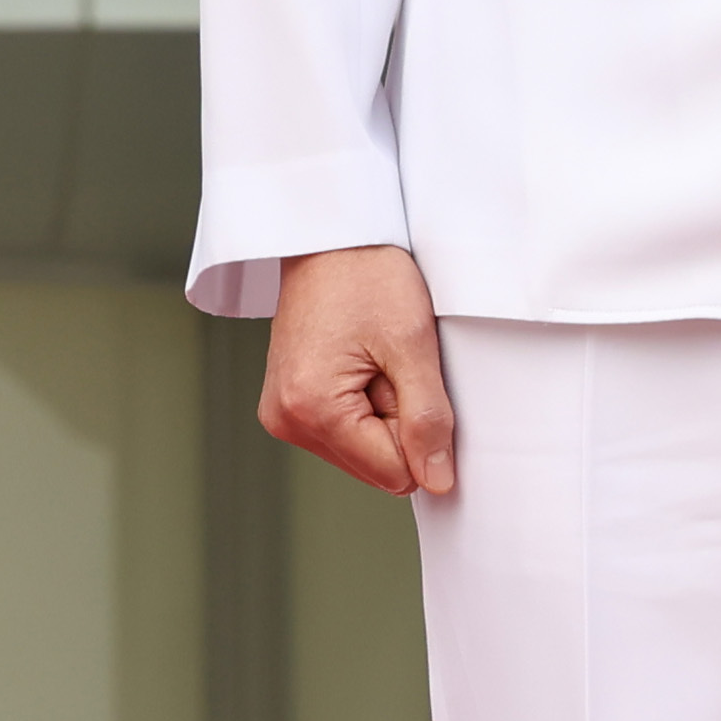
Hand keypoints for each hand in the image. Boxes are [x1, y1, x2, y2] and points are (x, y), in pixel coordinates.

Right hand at [260, 245, 457, 497]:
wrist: (329, 237)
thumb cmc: (366, 275)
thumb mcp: (412, 344)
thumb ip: (427, 420)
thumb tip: (438, 482)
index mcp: (311, 409)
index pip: (396, 473)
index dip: (419, 431)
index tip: (406, 376)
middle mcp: (286, 420)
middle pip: (376, 468)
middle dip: (397, 422)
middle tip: (386, 363)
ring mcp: (282, 415)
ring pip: (364, 453)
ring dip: (382, 413)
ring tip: (371, 358)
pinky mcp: (288, 405)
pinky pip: (345, 433)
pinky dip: (364, 405)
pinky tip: (357, 363)